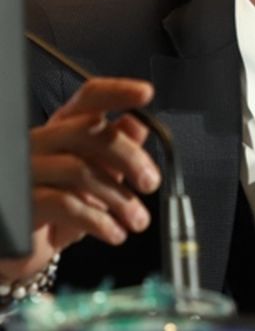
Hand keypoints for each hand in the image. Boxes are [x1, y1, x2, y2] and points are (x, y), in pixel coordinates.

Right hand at [0, 78, 160, 282]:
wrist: (24, 246)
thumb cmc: (62, 202)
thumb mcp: (98, 173)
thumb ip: (118, 148)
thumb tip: (138, 124)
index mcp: (64, 127)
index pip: (89, 98)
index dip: (117, 92)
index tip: (145, 94)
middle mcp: (41, 141)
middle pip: (89, 131)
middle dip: (129, 158)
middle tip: (150, 183)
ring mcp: (26, 171)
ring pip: (80, 170)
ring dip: (120, 199)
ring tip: (138, 220)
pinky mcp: (21, 203)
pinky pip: (65, 206)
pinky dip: (99, 222)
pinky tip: (115, 233)